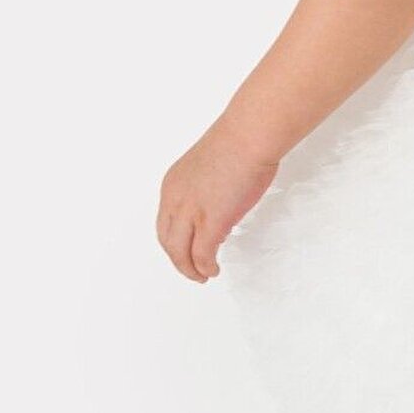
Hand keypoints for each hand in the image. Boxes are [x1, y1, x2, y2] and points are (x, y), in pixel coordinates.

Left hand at [156, 122, 278, 283]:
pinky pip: (202, 255)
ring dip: (190, 269)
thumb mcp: (210, 165)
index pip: (165, 222)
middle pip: (168, 241)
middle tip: (191, 270)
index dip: (174, 240)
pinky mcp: (211, 223)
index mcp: (172, 184)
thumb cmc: (239, 142)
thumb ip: (207, 187)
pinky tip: (212, 270)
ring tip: (202, 275)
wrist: (248, 136)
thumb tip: (220, 204)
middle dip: (179, 260)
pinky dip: (205, 267)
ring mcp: (191, 212)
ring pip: (180, 253)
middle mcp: (175, 200)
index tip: (186, 248)